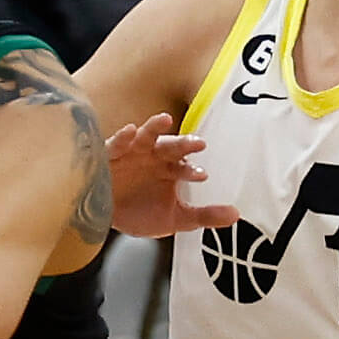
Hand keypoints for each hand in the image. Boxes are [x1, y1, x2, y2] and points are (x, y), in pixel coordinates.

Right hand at [105, 112, 236, 238]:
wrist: (103, 217)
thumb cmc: (138, 212)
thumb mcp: (175, 218)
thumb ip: (205, 216)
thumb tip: (235, 215)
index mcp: (169, 169)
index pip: (184, 167)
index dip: (192, 170)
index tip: (202, 176)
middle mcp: (153, 157)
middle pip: (171, 147)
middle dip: (183, 144)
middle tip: (198, 143)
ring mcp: (131, 154)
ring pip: (145, 137)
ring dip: (155, 128)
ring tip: (165, 120)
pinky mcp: (109, 157)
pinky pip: (115, 144)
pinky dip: (122, 137)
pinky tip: (129, 131)